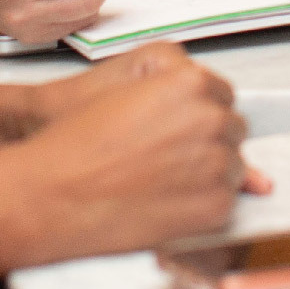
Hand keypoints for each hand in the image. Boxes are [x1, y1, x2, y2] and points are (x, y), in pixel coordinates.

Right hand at [28, 46, 275, 193]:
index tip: (176, 125)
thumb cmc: (79, 142)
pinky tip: (166, 198)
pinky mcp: (215, 205)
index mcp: (191, 83)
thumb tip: (213, 100)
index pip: (220, 94)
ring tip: (161, 177)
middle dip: (206, 140)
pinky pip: (227, 200)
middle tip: (164, 153)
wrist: (55, 193)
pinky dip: (203, 202)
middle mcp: (212, 120)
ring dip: (208, 171)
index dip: (195, 111)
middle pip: (231, 128)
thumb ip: (179, 88)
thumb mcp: (126, 88)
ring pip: (234, 165)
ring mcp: (218, 164)